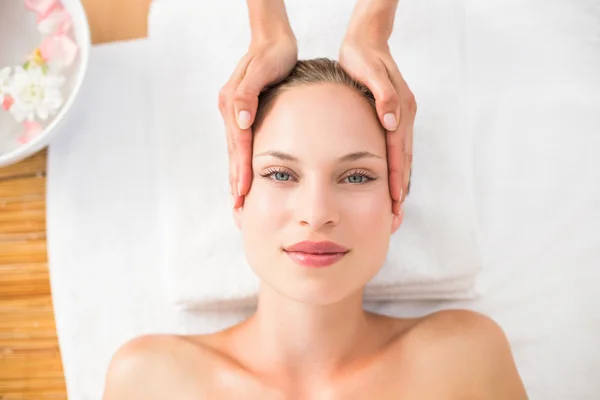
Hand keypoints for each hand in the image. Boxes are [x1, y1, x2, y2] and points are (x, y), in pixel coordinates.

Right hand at [218, 34, 297, 207]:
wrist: (272, 39)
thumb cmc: (273, 53)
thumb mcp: (262, 68)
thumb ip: (248, 94)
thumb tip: (241, 120)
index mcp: (232, 103)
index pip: (238, 144)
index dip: (241, 169)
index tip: (242, 192)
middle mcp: (229, 110)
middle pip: (232, 154)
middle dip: (235, 182)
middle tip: (238, 210)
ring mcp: (233, 114)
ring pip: (234, 153)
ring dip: (235, 178)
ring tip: (239, 202)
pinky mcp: (241, 115)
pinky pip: (239, 145)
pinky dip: (240, 164)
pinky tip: (244, 177)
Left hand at [339, 35, 415, 215]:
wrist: (366, 39)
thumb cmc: (361, 56)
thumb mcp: (370, 71)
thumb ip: (384, 95)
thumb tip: (391, 121)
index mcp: (399, 110)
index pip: (398, 152)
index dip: (396, 178)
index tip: (395, 202)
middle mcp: (404, 116)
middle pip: (405, 161)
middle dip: (401, 190)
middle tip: (396, 218)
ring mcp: (402, 117)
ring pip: (403, 158)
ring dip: (400, 183)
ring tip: (394, 208)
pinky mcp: (395, 116)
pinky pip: (397, 149)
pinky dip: (396, 168)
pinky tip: (390, 181)